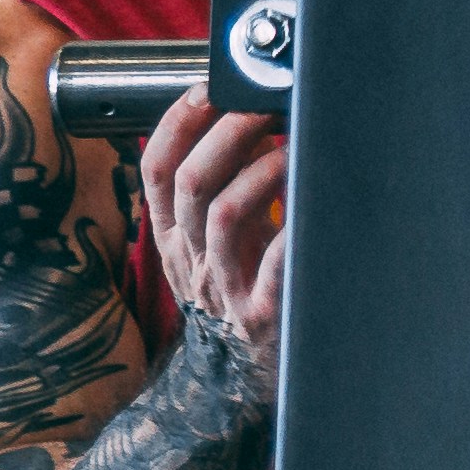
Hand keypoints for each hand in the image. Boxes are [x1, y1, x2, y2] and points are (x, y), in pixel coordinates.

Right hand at [137, 89, 287, 381]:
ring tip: (295, 148)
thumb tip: (249, 122)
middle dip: (226, 135)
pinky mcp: (260, 315)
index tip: (207, 88)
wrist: (236, 382)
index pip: (155, 168)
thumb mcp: (215, 243)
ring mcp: (221, 287)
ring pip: (224, 216)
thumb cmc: (237, 293)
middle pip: (191, 183)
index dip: (177, 123)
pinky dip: (291, 232)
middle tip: (262, 105)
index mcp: (171, 236)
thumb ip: (224, 191)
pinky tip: (314, 205)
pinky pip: (274, 265)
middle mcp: (188, 258)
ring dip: (261, 174)